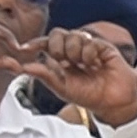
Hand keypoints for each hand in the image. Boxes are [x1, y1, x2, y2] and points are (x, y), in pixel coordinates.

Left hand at [15, 28, 136, 125]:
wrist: (112, 104)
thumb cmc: (88, 96)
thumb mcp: (62, 88)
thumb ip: (44, 76)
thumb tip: (23, 67)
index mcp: (62, 59)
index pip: (46, 43)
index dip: (35, 43)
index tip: (24, 49)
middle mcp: (74, 50)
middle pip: (58, 33)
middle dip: (57, 46)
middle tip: (62, 60)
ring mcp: (90, 47)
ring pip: (74, 35)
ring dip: (74, 51)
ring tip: (83, 65)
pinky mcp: (105, 48)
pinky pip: (91, 42)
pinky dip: (89, 54)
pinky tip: (95, 64)